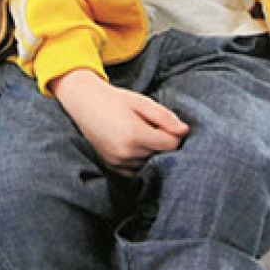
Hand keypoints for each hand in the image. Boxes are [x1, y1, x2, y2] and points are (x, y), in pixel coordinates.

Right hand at [50, 69, 188, 175]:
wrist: (84, 104)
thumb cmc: (115, 100)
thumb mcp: (142, 102)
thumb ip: (165, 117)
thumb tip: (185, 131)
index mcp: (136, 134)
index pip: (172, 145)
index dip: (173, 134)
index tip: (163, 124)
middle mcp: (126, 152)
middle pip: (161, 155)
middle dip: (161, 142)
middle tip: (148, 125)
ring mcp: (118, 162)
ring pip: (150, 163)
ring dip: (150, 152)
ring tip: (137, 133)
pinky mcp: (112, 167)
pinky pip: (136, 170)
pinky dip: (139, 159)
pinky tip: (131, 144)